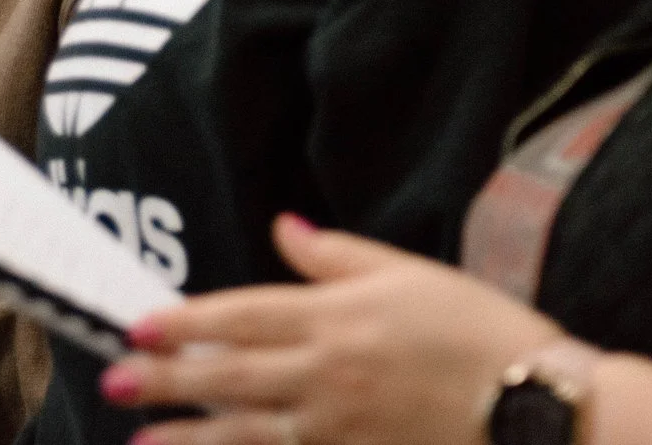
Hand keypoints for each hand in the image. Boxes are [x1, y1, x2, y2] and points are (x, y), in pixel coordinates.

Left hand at [101, 215, 569, 444]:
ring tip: (141, 442)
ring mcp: (340, 429)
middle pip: (230, 377)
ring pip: (247, 435)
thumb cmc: (478, 330)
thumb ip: (336, 255)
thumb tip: (284, 227)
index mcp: (337, 317)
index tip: (138, 327)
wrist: (537, 407)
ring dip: (189, 439)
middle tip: (114, 383)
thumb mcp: (409, 273)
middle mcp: (328, 374)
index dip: (184, 322)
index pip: (241, 316)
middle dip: (166, 382)